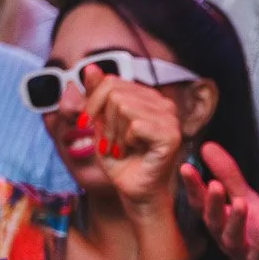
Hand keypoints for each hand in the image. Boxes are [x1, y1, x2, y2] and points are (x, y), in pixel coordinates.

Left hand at [83, 65, 186, 214]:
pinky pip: (135, 124)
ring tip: (120, 149)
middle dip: (103, 121)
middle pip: (115, 92)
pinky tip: (133, 152)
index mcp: (148, 98)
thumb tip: (90, 67)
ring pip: (123, 106)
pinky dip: (126, 141)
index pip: (111, 81)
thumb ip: (95, 96)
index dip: (92, 103)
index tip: (86, 124)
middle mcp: (163, 104)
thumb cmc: (119, 161)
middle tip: (108, 144)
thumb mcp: (99, 124)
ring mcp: (170, 118)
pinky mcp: (171, 135)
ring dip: (113, 133)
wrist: (134, 192)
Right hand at [180, 143, 258, 259]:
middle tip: (213, 185)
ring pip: (233, 242)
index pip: (202, 204)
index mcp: (222, 223)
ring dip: (235, 223)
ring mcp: (244, 258)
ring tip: (240, 204)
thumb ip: (228, 176)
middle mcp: (228, 240)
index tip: (185, 167)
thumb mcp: (246, 201)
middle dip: (212, 205)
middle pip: (214, 223)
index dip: (193, 188)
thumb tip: (206, 146)